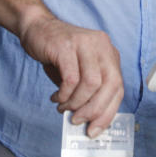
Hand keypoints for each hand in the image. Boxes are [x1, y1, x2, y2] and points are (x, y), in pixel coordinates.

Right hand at [18, 14, 123, 137]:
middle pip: (109, 85)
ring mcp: (85, 43)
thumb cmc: (59, 54)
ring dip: (76, 103)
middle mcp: (102, 46)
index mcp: (109, 53)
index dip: (108, 112)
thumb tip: (90, 121)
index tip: (96, 129)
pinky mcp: (67, 46)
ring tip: (64, 108)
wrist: (37, 27)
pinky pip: (71, 79)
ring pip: (91, 83)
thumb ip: (88, 92)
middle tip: (78, 120)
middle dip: (94, 110)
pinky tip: (57, 97)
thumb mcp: (80, 71)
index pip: (118, 87)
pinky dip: (64, 94)